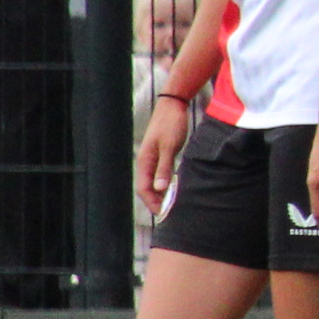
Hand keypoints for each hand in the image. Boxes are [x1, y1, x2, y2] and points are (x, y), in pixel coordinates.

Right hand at [134, 95, 191, 213]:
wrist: (174, 105)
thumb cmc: (171, 124)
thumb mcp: (169, 146)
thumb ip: (164, 168)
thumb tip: (159, 189)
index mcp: (145, 160)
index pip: (143, 188)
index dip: (151, 202)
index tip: (162, 213)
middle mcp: (146, 161)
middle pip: (147, 187)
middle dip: (155, 200)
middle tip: (168, 212)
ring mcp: (154, 158)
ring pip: (154, 181)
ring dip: (161, 193)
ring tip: (172, 204)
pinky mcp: (162, 154)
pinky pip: (161, 174)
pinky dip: (166, 183)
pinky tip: (175, 188)